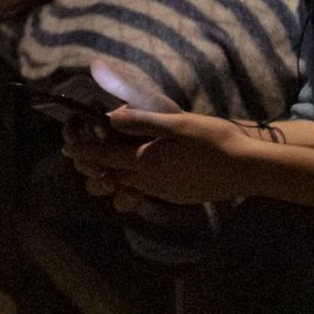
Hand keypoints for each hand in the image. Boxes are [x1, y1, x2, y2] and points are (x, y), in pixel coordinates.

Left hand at [68, 107, 255, 205]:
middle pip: (111, 177)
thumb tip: (111, 117)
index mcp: (145, 160)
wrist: (244, 168)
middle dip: (93, 167)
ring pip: (127, 188)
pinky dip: (133, 184)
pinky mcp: (176, 196)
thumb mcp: (176, 123)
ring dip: (112, 178)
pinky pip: (145, 192)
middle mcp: (149, 180)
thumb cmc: (213, 139)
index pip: (104, 157)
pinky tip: (140, 174)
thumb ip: (142, 121)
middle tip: (81, 156)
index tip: (68, 147)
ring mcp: (163, 191)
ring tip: (105, 167)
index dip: (84, 151)